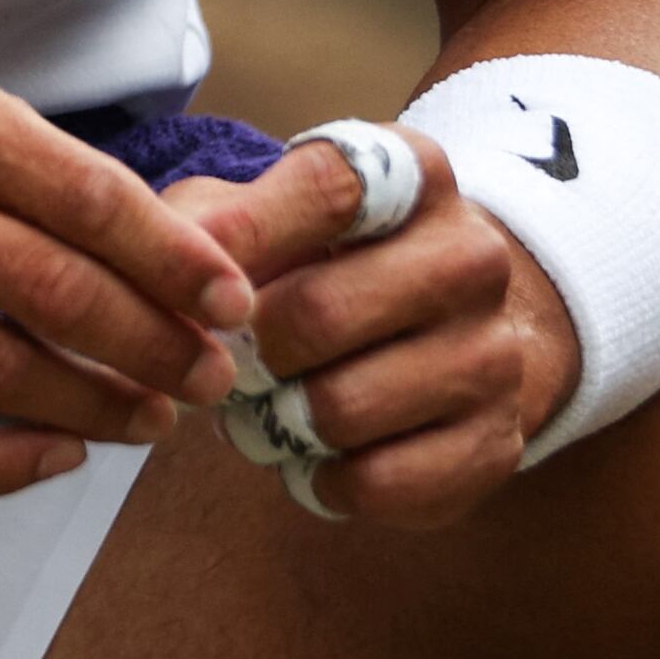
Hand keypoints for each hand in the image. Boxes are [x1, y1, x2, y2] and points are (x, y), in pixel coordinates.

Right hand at [0, 68, 252, 497]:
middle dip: (153, 345)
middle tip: (209, 375)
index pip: (83, 194)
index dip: (171, 259)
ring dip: (97, 409)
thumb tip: (173, 251)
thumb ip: (39, 175)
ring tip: (153, 419)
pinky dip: (3, 466)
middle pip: (54, 290)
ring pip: (0, 374)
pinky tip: (55, 458)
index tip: (232, 301)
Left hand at [169, 133, 575, 529]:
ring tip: (266, 412)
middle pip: (320, 313)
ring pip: (342, 410)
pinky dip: (322, 480)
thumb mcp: (267, 215)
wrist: (448, 334)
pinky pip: (376, 482)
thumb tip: (163, 269)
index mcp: (414, 176)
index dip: (245, 238)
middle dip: (247, 356)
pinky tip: (319, 455)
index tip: (195, 286)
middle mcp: (472, 255)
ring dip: (278, 425)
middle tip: (222, 370)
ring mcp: (494, 353)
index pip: (326, 189)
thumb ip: (208, 226)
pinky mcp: (496, 444)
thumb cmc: (325, 265)